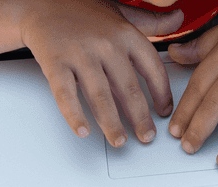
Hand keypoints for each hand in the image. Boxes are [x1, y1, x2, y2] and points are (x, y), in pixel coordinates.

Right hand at [18, 0, 184, 145]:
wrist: (39, 3)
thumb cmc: (81, 11)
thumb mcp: (120, 13)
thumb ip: (150, 21)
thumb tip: (178, 19)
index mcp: (125, 34)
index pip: (152, 69)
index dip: (162, 94)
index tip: (164, 112)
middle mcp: (105, 44)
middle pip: (129, 89)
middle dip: (140, 118)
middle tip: (146, 137)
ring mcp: (80, 54)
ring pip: (100, 96)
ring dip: (111, 124)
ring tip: (120, 141)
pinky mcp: (55, 63)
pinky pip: (66, 94)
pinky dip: (74, 115)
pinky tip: (83, 130)